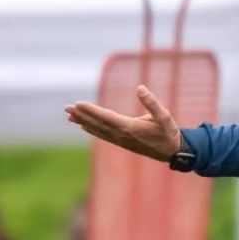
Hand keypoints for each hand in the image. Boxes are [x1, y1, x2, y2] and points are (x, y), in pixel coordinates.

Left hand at [65, 85, 180, 161]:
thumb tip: (140, 88)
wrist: (172, 151)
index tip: (78, 104)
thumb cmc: (169, 132)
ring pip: (98, 130)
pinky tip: (83, 125)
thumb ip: (151, 102)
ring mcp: (121, 140)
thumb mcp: (164, 115)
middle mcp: (122, 135)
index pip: (106, 117)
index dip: (91, 110)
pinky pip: (103, 135)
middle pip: (97, 124)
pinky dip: (92, 129)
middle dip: (81, 115)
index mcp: (130, 128)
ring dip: (83, 122)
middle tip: (66, 108)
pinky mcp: (122, 142)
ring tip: (69, 116)